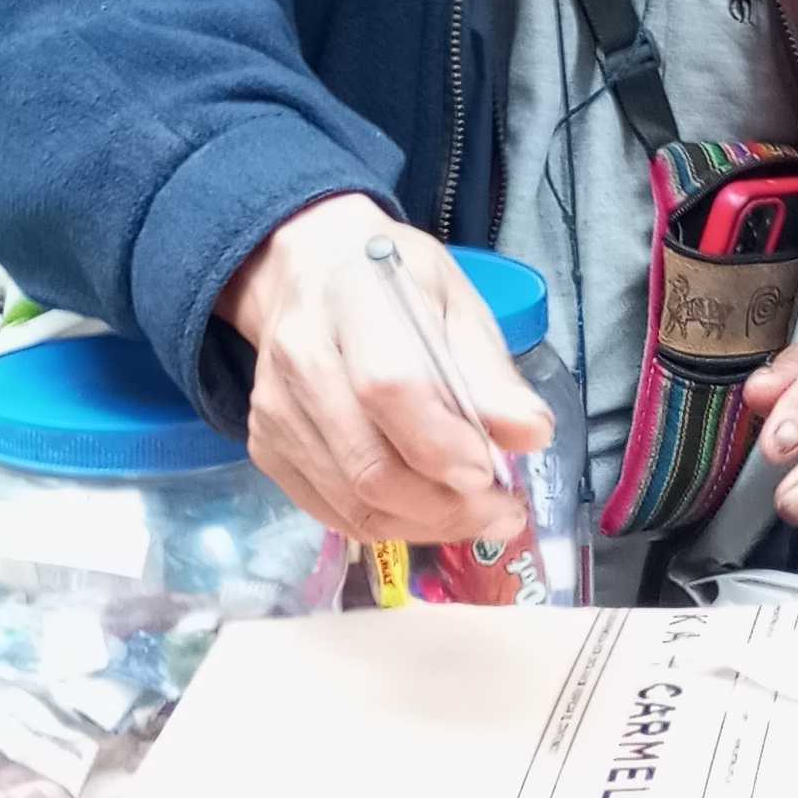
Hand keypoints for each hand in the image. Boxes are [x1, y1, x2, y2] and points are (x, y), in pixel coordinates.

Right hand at [220, 195, 552, 548]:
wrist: (310, 273)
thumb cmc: (395, 286)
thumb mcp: (456, 303)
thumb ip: (490, 372)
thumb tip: (531, 434)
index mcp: (353, 301)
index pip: (388, 387)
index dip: (441, 443)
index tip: (491, 471)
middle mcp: (300, 358)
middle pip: (369, 464)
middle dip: (446, 506)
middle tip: (502, 512)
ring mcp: (275, 410)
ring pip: (353, 502)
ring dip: (426, 524)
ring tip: (478, 514)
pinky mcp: (266, 447)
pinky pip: (333, 513)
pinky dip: (392, 525)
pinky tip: (430, 509)